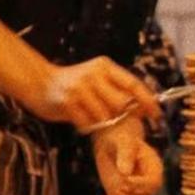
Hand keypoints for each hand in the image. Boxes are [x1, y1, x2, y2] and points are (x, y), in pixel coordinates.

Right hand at [34, 56, 160, 129]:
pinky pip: (87, 124)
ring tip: (95, 120)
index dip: (148, 101)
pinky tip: (81, 121)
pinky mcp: (67, 103)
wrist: (38, 82)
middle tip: (120, 123)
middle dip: (124, 116)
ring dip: (103, 124)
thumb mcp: (95, 78)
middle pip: (121, 103)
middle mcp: (93, 75)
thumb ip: (115, 88)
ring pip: (105, 116)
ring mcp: (80, 89)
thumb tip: (143, 107)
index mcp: (104, 67)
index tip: (156, 115)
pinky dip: (88, 127)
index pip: (133, 84)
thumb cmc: (73, 83)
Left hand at [93, 118, 163, 194]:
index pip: (153, 183)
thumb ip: (125, 153)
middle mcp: (147, 184)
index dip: (140, 186)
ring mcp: (136, 193)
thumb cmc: (121, 139)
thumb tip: (124, 172)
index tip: (124, 181)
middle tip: (115, 190)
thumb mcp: (123, 141)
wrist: (113, 145)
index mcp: (153, 169)